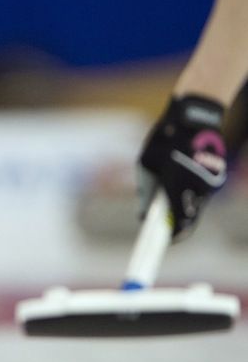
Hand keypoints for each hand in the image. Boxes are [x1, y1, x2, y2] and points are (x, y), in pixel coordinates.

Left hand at [138, 95, 226, 239]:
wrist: (194, 119)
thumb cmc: (165, 140)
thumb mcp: (145, 164)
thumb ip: (146, 191)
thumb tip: (145, 214)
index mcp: (176, 186)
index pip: (178, 223)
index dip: (170, 237)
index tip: (161, 243)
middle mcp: (196, 188)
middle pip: (189, 219)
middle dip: (176, 224)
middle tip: (163, 223)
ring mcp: (209, 183)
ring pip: (196, 206)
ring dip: (183, 205)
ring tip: (171, 190)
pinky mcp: (216, 177)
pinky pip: (202, 194)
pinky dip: (191, 193)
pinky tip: (183, 179)